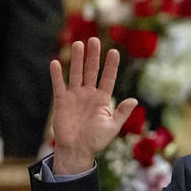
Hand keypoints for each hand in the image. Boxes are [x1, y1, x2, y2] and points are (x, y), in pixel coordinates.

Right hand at [50, 37, 137, 174]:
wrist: (77, 150)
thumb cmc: (96, 141)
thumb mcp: (112, 127)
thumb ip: (121, 113)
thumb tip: (134, 99)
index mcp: (102, 100)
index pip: (108, 78)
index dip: (111, 65)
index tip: (114, 51)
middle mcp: (89, 94)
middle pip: (91, 71)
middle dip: (93, 56)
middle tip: (94, 40)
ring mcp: (75, 96)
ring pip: (76, 73)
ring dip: (77, 59)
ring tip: (79, 44)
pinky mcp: (61, 101)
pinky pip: (59, 85)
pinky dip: (57, 74)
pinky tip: (56, 62)